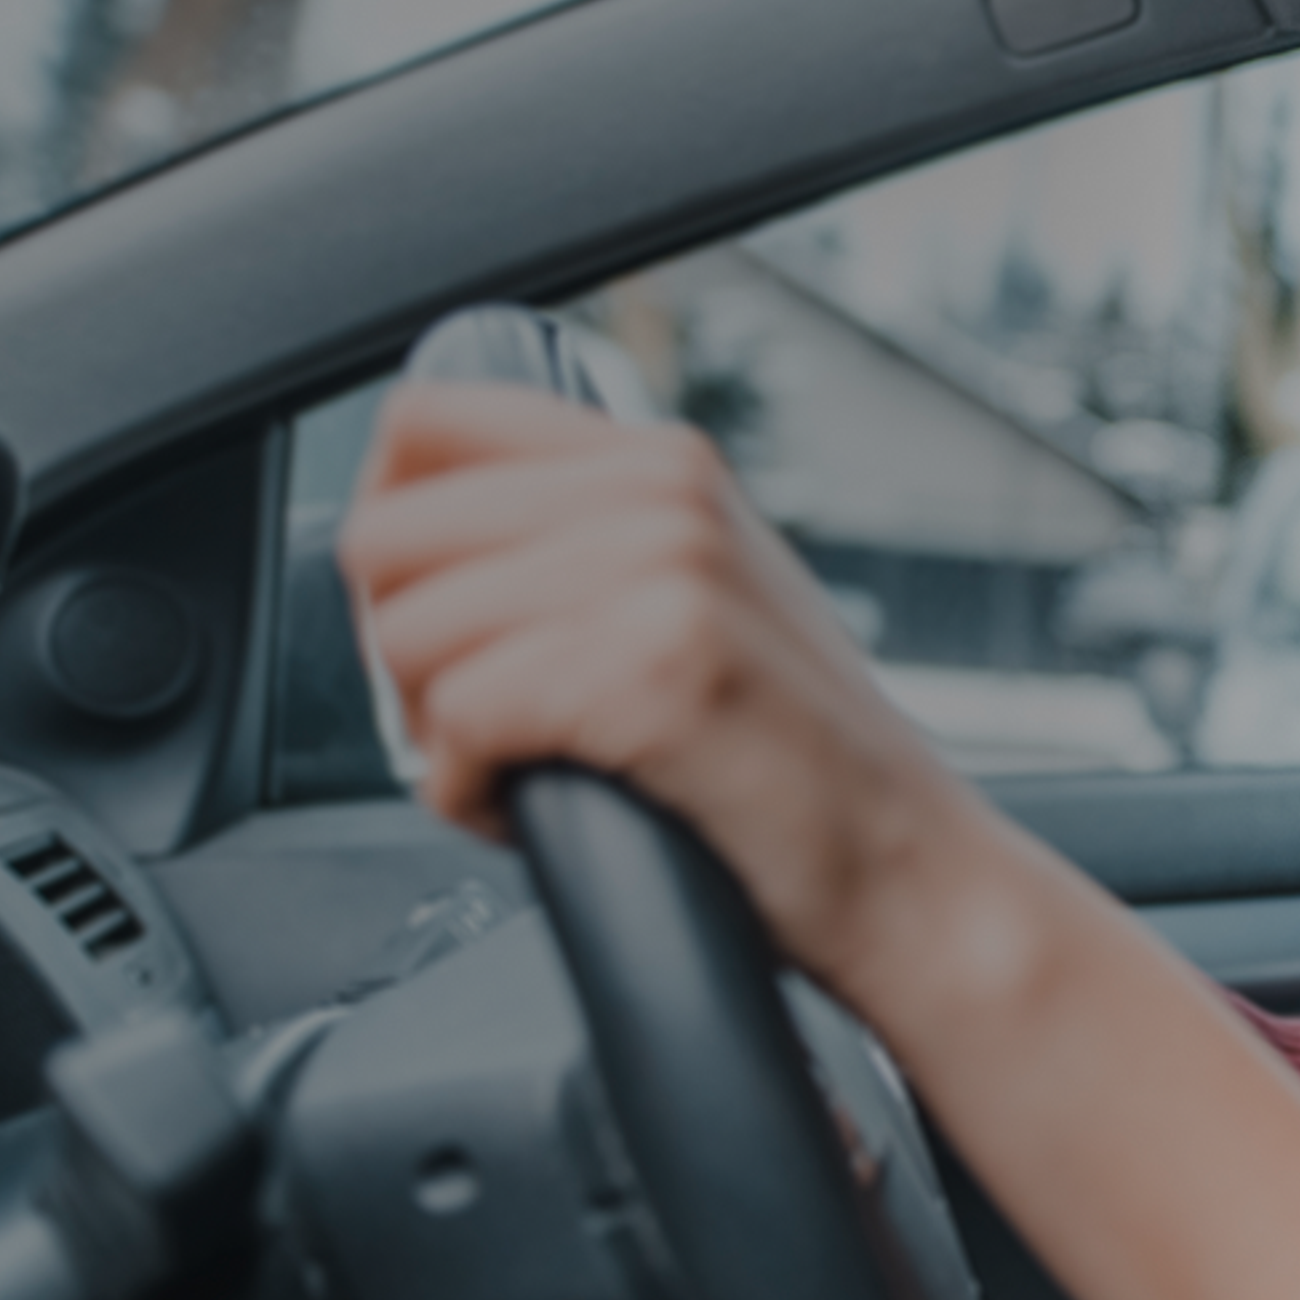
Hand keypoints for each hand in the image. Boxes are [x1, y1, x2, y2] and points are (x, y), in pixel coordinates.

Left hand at [337, 375, 1299, 1299]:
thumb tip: (416, 545)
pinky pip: (460, 720)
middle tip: (477, 721)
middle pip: (389, 537)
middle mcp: (663, 494)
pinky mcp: (654, 672)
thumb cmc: (796, 773)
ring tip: (524, 769)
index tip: (433, 622)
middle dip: (402, 652)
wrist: (911, 880)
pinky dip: (467, 791)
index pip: (424, 420)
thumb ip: (586, 548)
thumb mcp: (699, 602)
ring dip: (438, 731)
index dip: (391, 536)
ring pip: (411, 635)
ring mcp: (665, 575)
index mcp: (665, 461)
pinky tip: (531, 808)